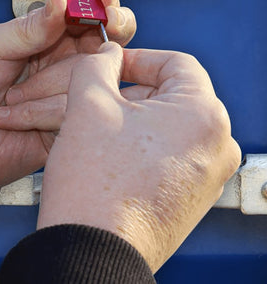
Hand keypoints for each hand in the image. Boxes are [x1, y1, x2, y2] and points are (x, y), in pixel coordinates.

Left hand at [0, 0, 135, 131]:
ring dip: (50, 85)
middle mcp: (60, 65)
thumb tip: (60, 0)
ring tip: (9, 97)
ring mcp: (65, 96)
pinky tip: (16, 119)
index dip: (100, 4)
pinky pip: (76, 114)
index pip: (84, 16)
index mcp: (43, 39)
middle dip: (112, 31)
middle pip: (108, 44)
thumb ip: (28, 27)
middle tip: (107, 26)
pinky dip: (47, 113)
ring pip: (93, 78)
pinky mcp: (64, 127)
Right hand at [37, 43, 240, 272]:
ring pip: (172, 123)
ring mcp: (209, 173)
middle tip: (100, 95)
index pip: (176, 62)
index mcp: (204, 115)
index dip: (138, 57)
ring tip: (102, 125)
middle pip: (175, 93)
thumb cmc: (96, 186)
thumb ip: (97, 64)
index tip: (112, 65)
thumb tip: (106, 54)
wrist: (93, 252)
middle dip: (133, 88)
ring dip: (137, 116)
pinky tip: (114, 152)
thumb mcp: (88, 104)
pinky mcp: (194, 195)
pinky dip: (145, 143)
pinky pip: (173, 151)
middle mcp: (218, 144)